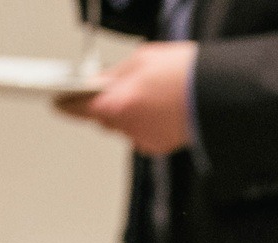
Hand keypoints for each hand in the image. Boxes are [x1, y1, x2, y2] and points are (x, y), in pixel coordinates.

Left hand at [55, 42, 195, 154]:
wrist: (220, 95)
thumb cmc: (186, 75)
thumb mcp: (142, 60)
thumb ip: (115, 75)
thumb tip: (101, 81)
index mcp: (116, 105)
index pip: (78, 109)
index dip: (66, 105)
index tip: (58, 103)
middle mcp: (128, 128)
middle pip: (103, 119)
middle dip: (106, 104)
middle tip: (117, 86)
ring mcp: (145, 140)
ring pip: (124, 126)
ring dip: (128, 112)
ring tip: (148, 93)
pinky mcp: (161, 146)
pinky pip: (142, 134)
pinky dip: (145, 122)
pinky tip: (160, 107)